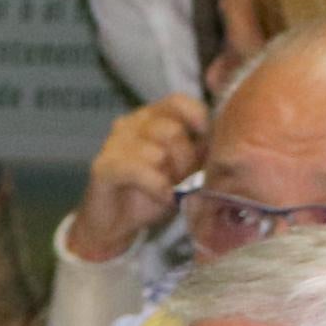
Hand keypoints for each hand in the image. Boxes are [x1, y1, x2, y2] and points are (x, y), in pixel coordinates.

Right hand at [62, 92, 206, 265]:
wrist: (116, 223)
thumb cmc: (153, 192)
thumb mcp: (185, 168)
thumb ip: (200, 150)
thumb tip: (222, 141)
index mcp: (151, 117)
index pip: (178, 102)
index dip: (198, 119)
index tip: (207, 143)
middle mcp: (131, 123)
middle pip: (171, 130)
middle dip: (187, 160)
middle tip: (187, 180)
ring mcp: (114, 143)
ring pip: (156, 152)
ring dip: (172, 177)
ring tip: (174, 191)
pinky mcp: (104, 166)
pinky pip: (139, 170)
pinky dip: (157, 187)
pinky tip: (164, 198)